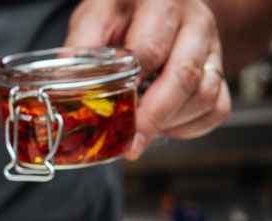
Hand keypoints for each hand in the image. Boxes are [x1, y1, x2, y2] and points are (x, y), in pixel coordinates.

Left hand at [64, 0, 229, 159]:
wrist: (159, 6)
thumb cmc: (125, 11)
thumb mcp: (96, 16)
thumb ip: (81, 46)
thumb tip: (62, 83)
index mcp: (162, 2)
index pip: (150, 49)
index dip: (131, 86)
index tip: (115, 111)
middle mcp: (194, 23)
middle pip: (183, 77)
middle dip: (154, 118)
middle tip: (132, 143)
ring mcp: (212, 48)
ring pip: (204, 96)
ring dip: (170, 122)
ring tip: (142, 129)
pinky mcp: (220, 71)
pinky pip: (216, 109)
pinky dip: (189, 127)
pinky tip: (164, 125)